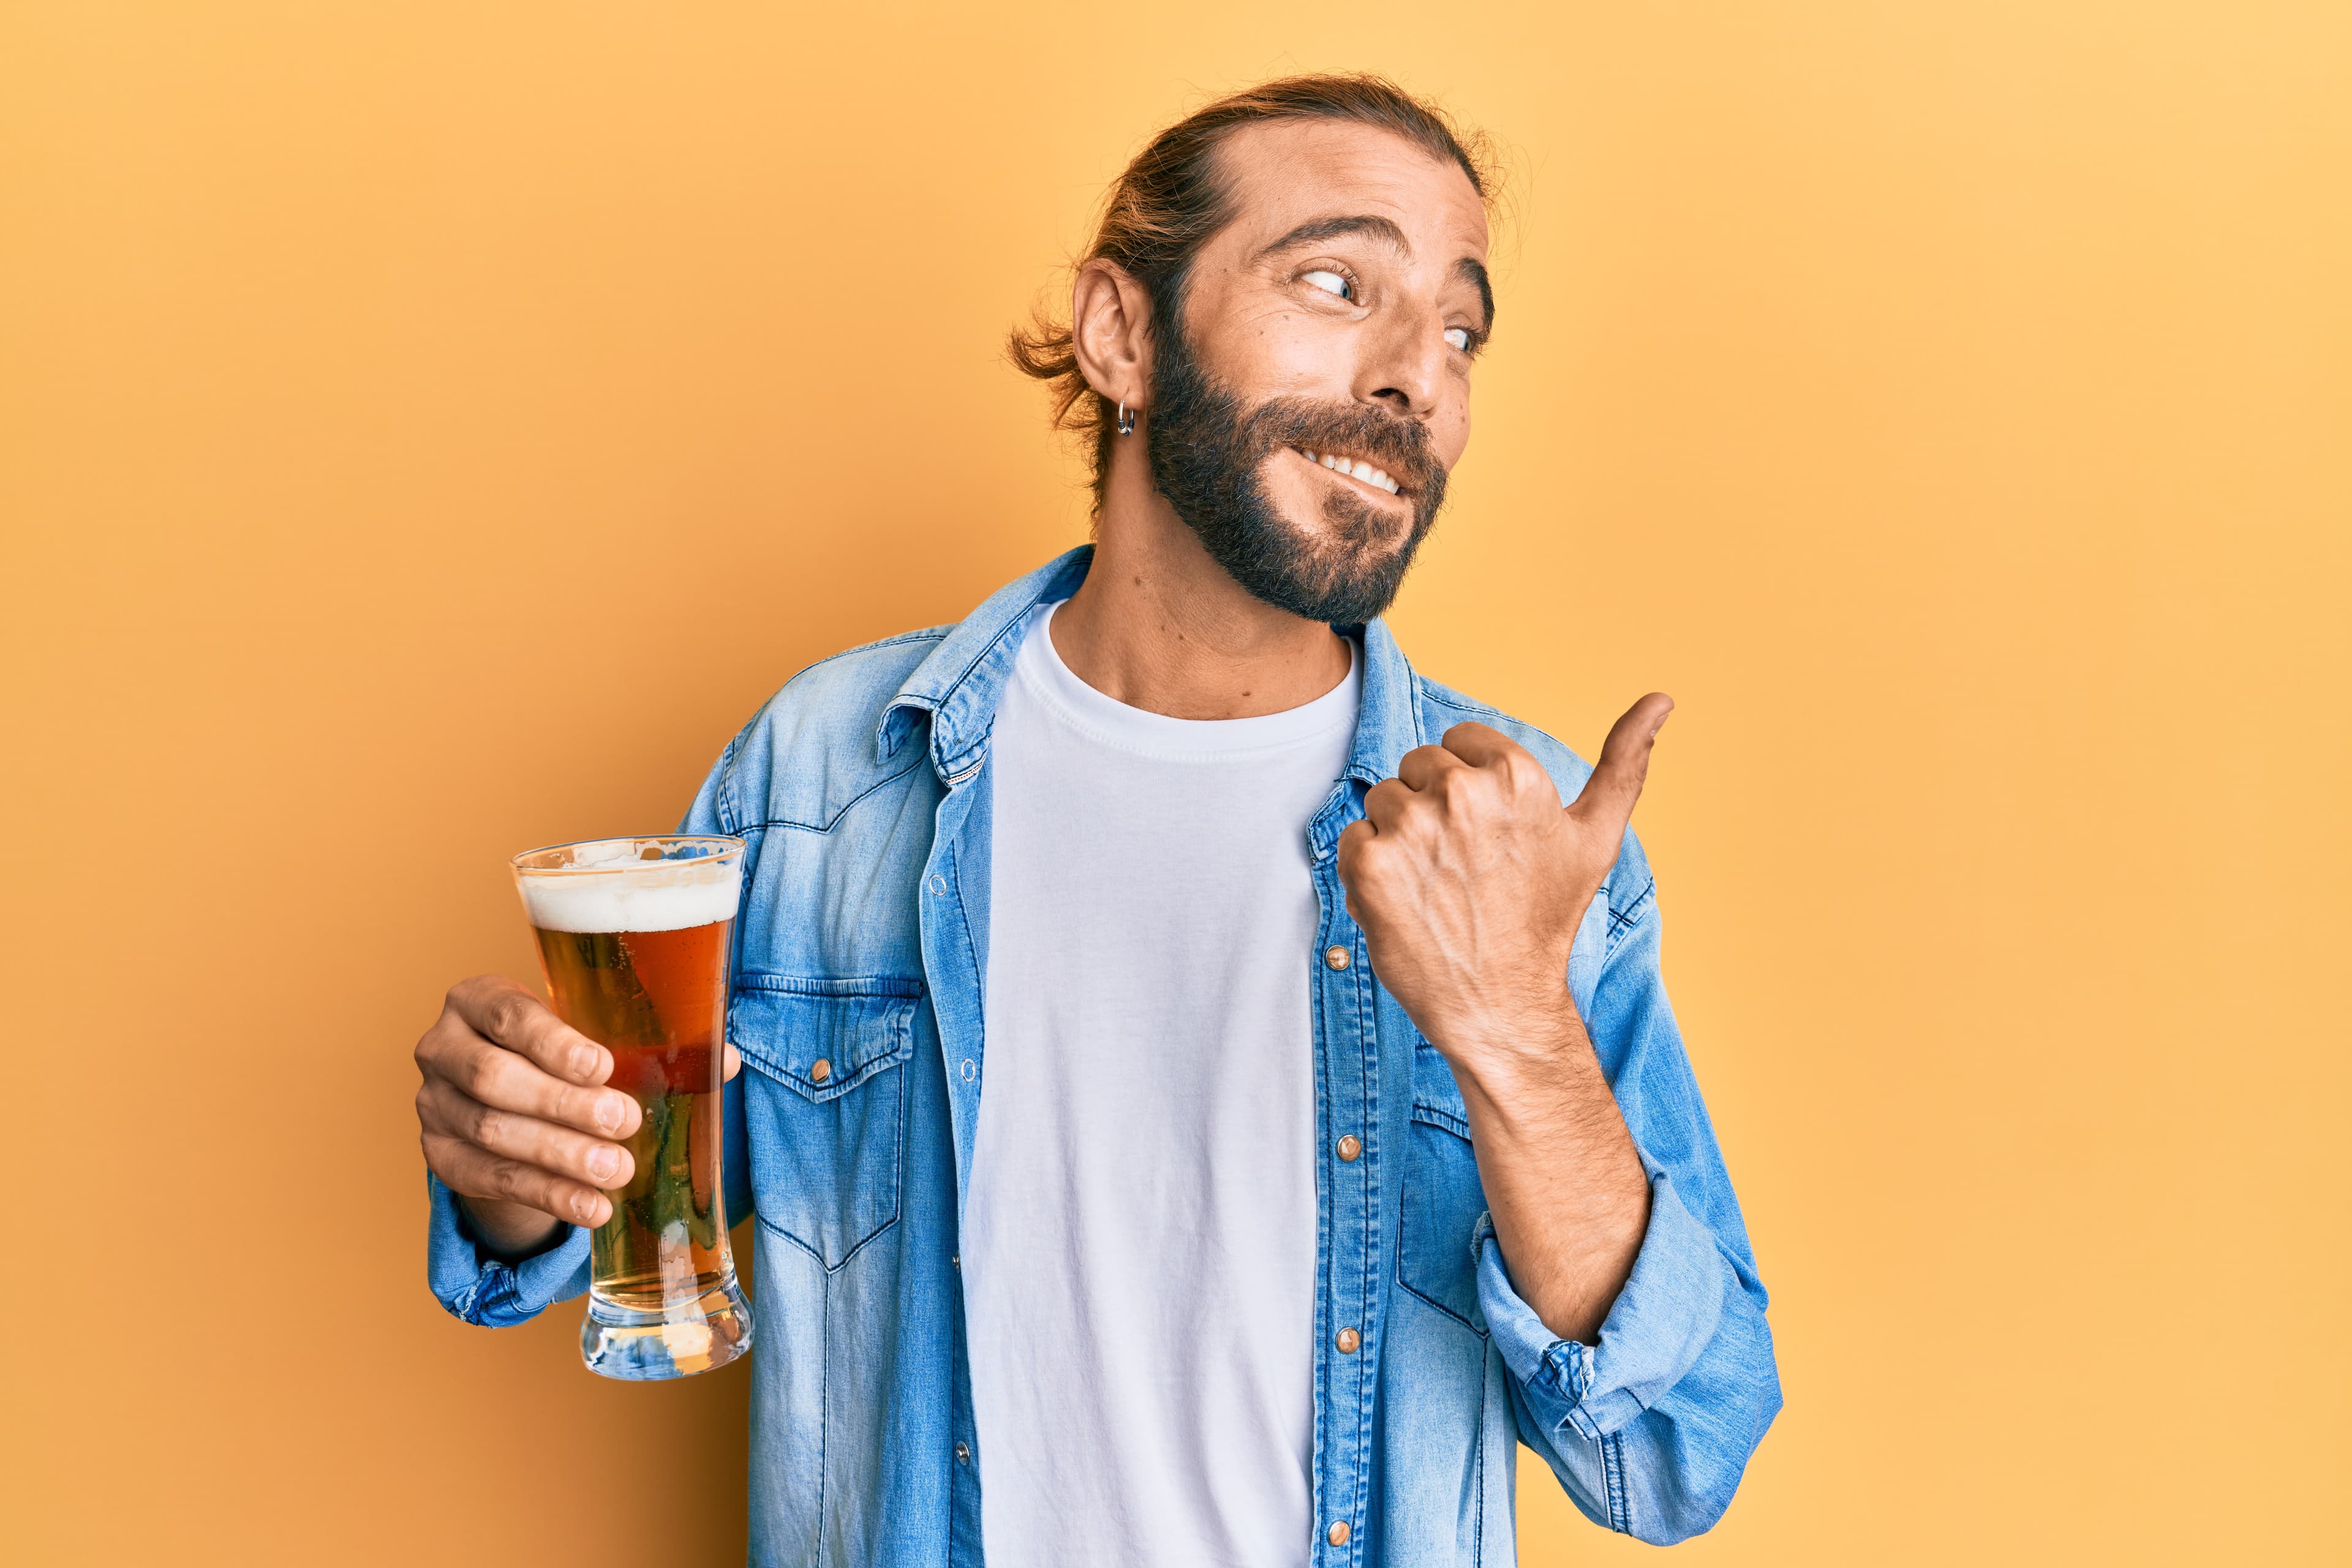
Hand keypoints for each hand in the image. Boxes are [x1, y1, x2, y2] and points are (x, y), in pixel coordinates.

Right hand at [413, 975, 742, 1256]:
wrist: (511, 1098)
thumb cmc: (560, 1053)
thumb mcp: (591, 1033)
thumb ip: (648, 1041)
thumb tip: (723, 1060)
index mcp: (478, 999)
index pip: (508, 1016)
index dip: (553, 1043)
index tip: (602, 1066)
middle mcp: (443, 1047)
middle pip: (495, 1078)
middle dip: (563, 1104)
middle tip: (624, 1122)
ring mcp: (433, 1105)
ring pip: (493, 1132)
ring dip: (560, 1156)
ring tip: (618, 1170)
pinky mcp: (441, 1157)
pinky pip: (492, 1180)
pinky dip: (548, 1195)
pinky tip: (592, 1206)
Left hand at [1335, 694, 1673, 1068]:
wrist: (1501, 1003)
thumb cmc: (1545, 919)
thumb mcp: (1596, 837)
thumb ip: (1624, 762)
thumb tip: (1662, 697)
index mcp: (1516, 775)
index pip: (1458, 741)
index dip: (1468, 786)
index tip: (1486, 834)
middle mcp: (1463, 792)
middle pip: (1417, 766)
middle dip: (1432, 808)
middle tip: (1462, 866)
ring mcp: (1414, 827)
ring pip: (1382, 799)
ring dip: (1399, 838)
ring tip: (1435, 884)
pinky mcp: (1371, 864)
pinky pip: (1352, 837)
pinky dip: (1369, 867)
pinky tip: (1405, 899)